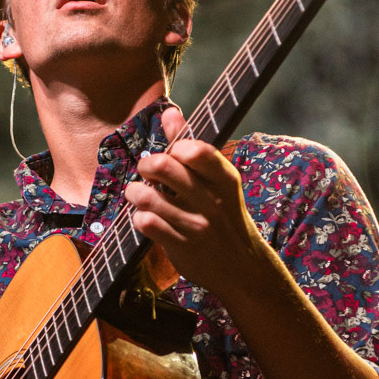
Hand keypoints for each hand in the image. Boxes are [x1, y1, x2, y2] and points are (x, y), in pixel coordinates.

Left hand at [125, 106, 263, 303]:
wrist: (242, 267)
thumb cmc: (225, 216)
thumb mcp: (218, 182)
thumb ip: (191, 146)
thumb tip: (169, 111)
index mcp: (226, 179)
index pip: (194, 149)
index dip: (174, 147)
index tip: (172, 156)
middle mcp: (212, 201)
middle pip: (163, 166)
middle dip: (146, 164)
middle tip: (147, 171)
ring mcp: (196, 225)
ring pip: (147, 195)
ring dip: (135, 192)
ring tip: (139, 194)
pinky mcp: (180, 246)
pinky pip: (145, 222)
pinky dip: (138, 217)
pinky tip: (145, 217)